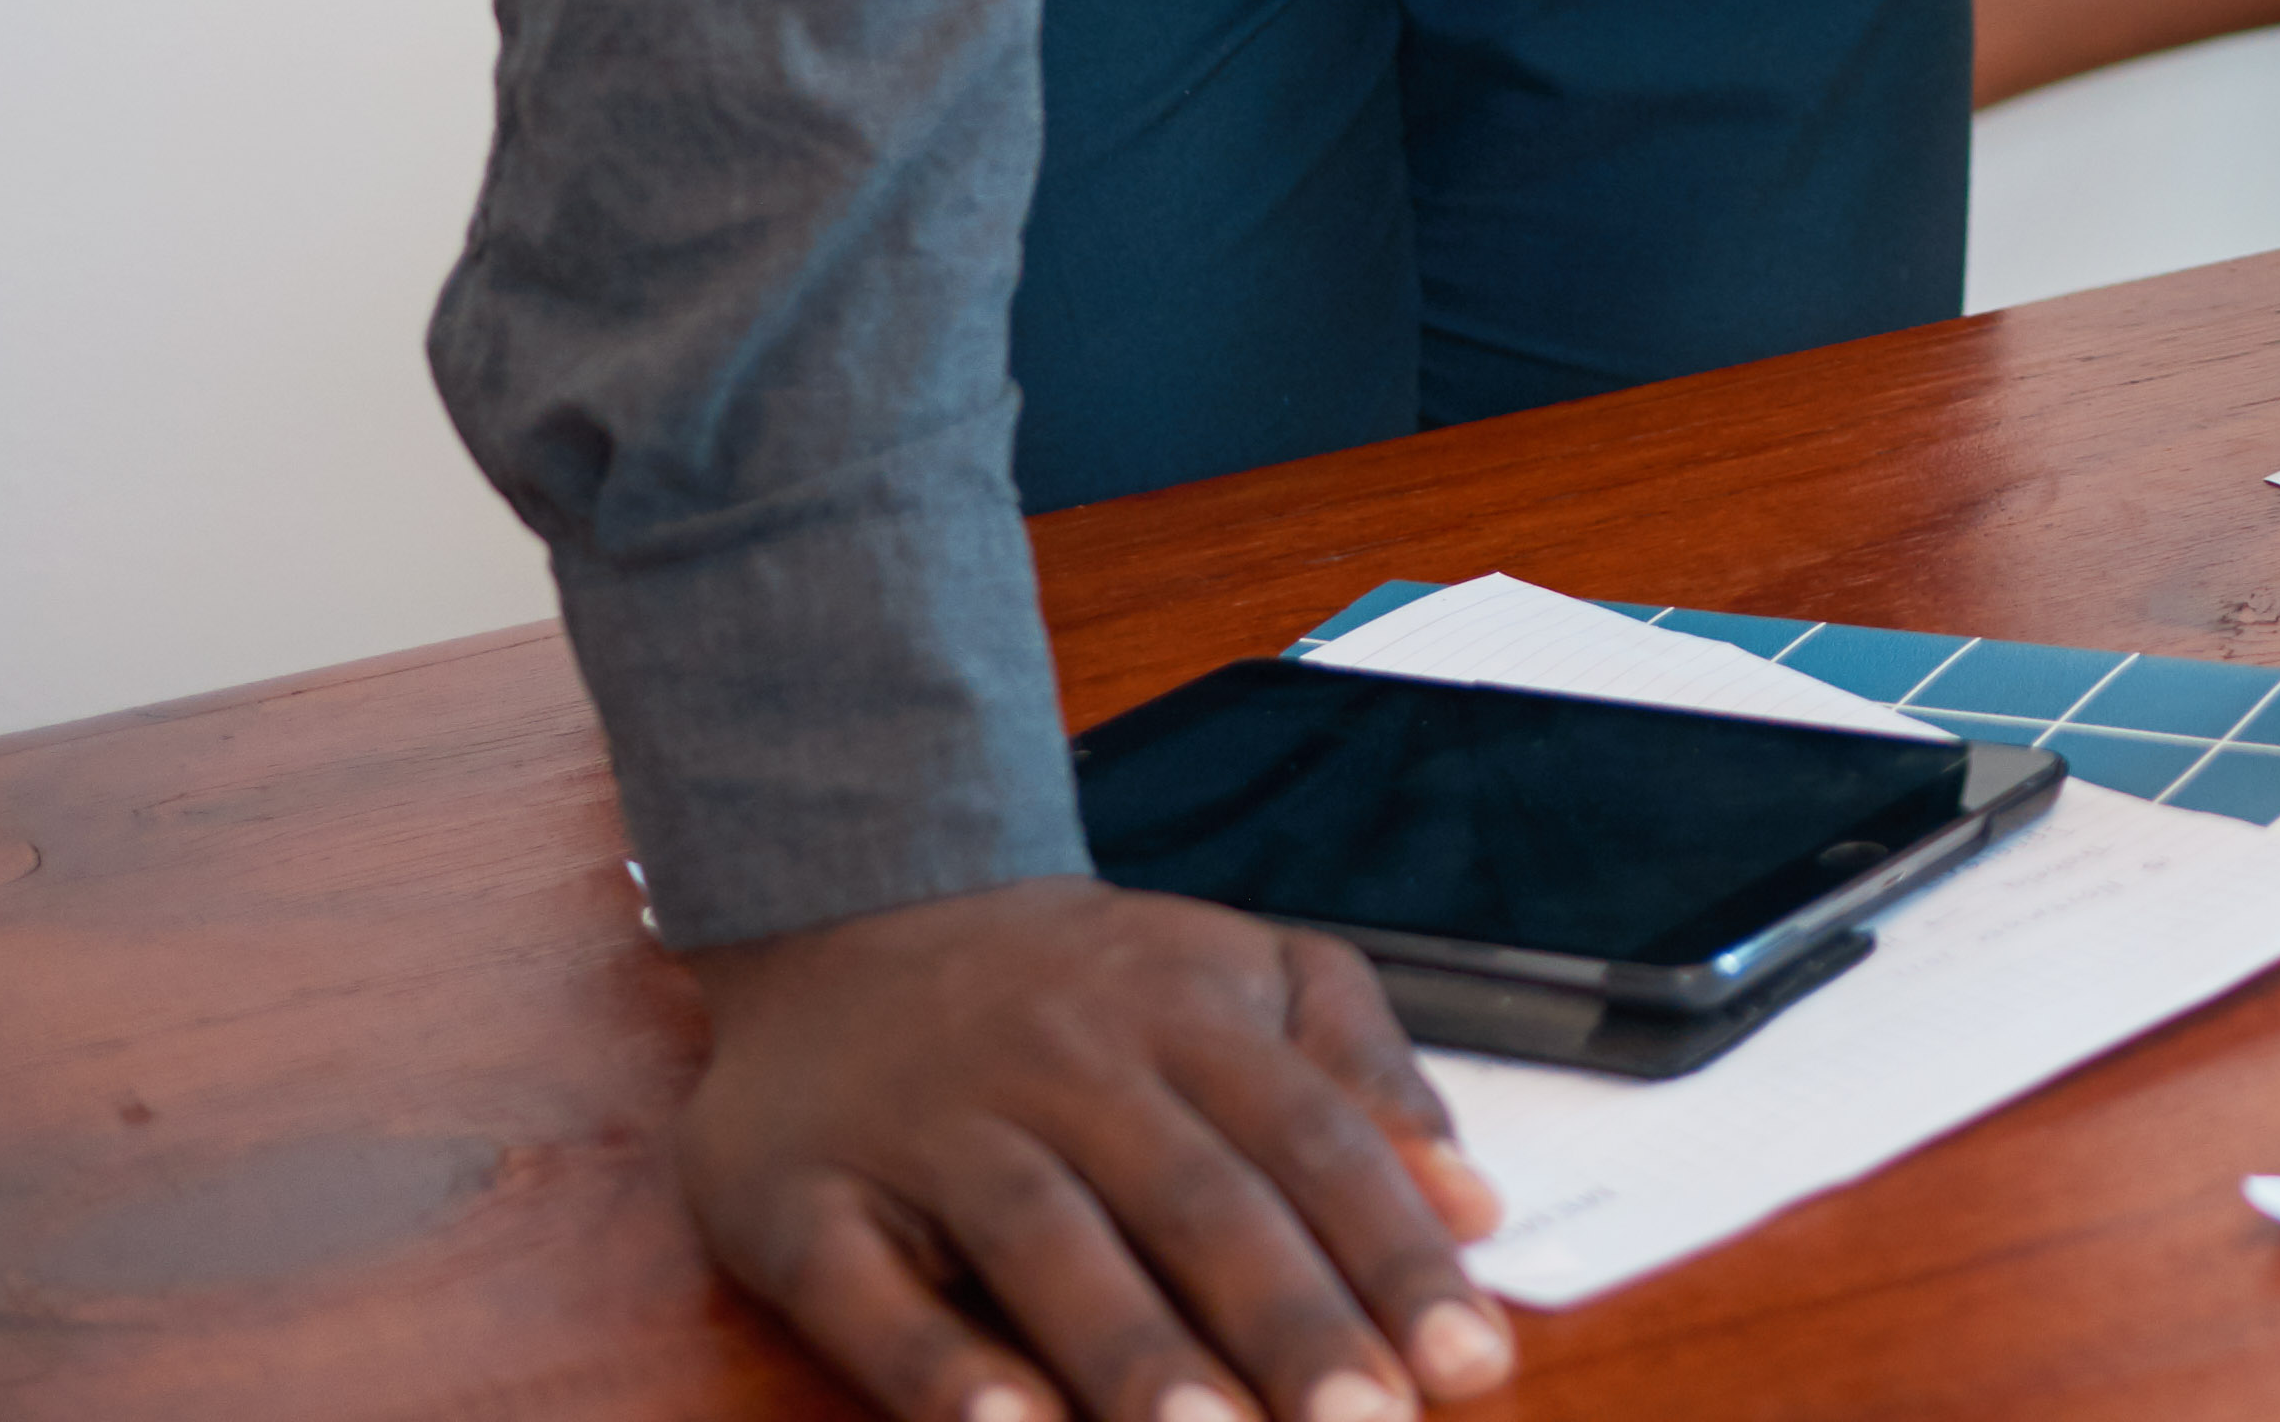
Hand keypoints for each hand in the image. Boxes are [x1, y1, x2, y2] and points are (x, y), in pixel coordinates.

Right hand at [678, 874, 1510, 1421]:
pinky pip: (872, 1295)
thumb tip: (1475, 1203)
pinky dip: (940, 1369)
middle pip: (1195, 1201)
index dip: (1393, 1255)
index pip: (1312, 1142)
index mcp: (1188, 1013)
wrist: (847, 909)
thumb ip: (1365, 1077)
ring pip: (1046, 1245)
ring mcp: (931, 1130)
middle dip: (1289, 1323)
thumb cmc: (1081, 983)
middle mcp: (1067, 1064)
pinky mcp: (804, 1199)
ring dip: (1133, 1352)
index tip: (1469, 1360)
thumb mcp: (1243, 975)